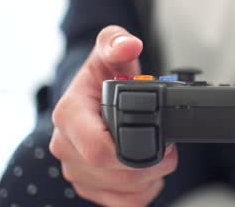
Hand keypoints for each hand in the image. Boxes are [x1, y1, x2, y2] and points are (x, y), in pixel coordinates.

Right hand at [50, 26, 177, 206]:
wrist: (91, 95)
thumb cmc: (101, 75)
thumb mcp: (109, 50)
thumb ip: (117, 43)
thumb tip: (129, 46)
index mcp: (69, 115)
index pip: (98, 150)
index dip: (136, 151)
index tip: (161, 142)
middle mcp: (66, 145)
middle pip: (115, 174)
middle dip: (151, 165)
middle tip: (167, 149)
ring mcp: (75, 168)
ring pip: (121, 191)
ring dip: (148, 178)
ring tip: (156, 158)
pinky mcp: (87, 183)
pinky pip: (120, 203)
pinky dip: (140, 193)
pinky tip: (146, 175)